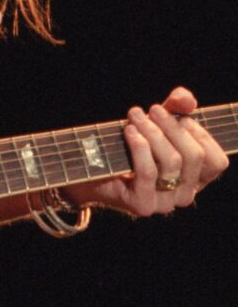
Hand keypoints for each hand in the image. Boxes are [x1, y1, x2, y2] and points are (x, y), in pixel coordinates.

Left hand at [65, 87, 228, 215]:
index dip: (202, 135)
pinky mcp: (142, 205)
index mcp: (195, 180)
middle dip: (173, 127)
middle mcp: (185, 195)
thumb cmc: (130, 144)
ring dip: (153, 133)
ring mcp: (165, 203)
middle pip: (194, 157)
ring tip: (135, 116)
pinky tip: (129, 131)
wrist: (90, 169)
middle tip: (152, 110)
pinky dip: (139, 147)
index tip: (181, 116)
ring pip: (171, 162)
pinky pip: (148, 172)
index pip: (216, 161)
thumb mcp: (159, 121)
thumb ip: (177, 106)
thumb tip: (187, 101)